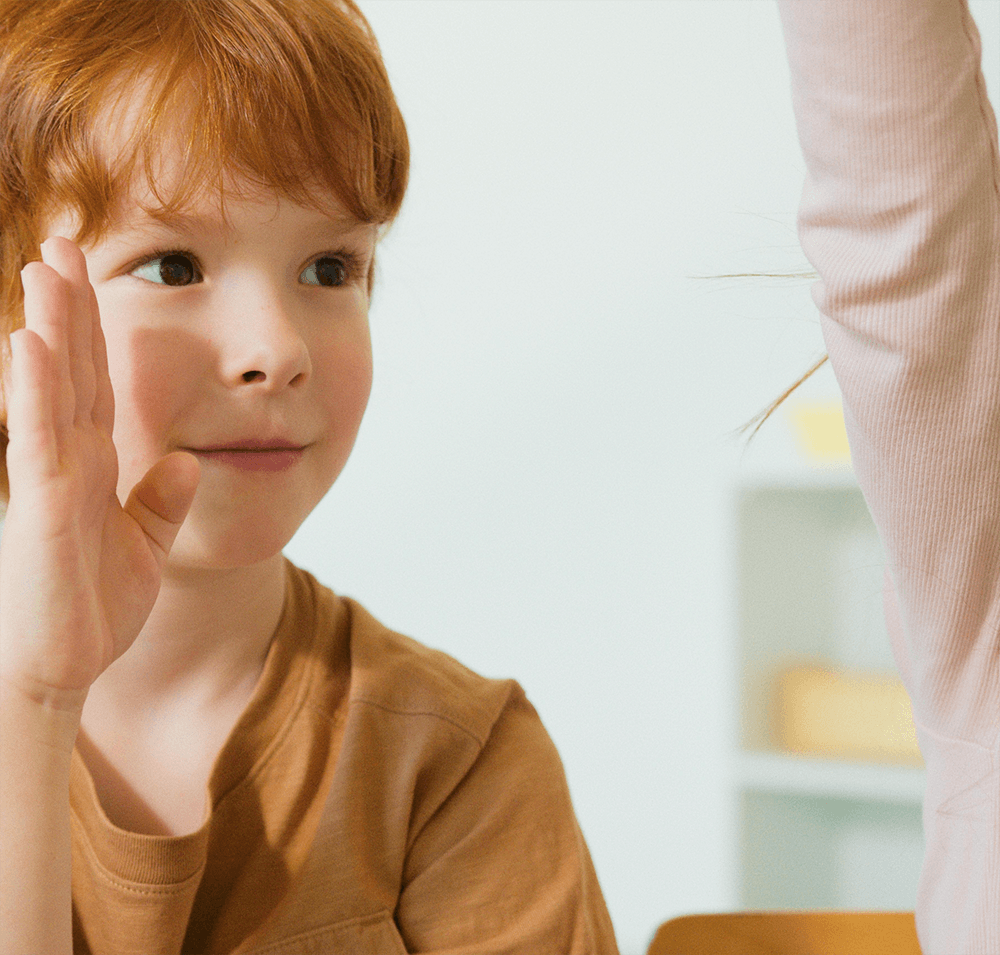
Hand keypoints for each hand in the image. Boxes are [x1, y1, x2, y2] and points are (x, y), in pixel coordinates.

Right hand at [0, 237, 198, 712]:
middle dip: (69, 307)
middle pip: (72, 370)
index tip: (96, 278)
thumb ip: (162, 501)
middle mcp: (67, 461)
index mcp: (94, 466)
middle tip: (62, 244)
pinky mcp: (41, 509)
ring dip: (48, 328)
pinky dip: (37, 392)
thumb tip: (190, 461)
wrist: (57, 669)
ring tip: (44, 268)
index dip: (97, 331)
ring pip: (50, 389)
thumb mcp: (144, 546)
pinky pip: (39, 440)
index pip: (97, 383)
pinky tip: (30, 343)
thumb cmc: (88, 609)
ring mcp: (50, 480)